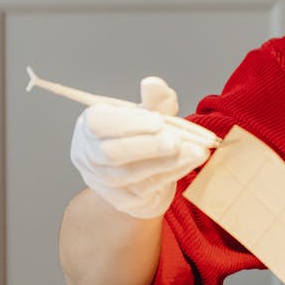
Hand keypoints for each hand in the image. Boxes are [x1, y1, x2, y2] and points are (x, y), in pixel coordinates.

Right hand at [70, 77, 210, 218]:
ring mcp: (102, 182)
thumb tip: (153, 84)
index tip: (159, 120)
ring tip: (196, 152)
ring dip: (165, 163)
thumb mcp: (149, 112)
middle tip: (176, 141)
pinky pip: (145, 189)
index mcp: (90, 126)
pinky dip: (171, 175)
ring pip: (130, 174)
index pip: (99, 124)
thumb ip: (153, 98)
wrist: (140, 174)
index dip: (129, 123)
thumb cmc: (142, 136)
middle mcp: (89, 155)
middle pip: (112, 154)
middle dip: (147, 147)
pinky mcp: (121, 201)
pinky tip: (190, 164)